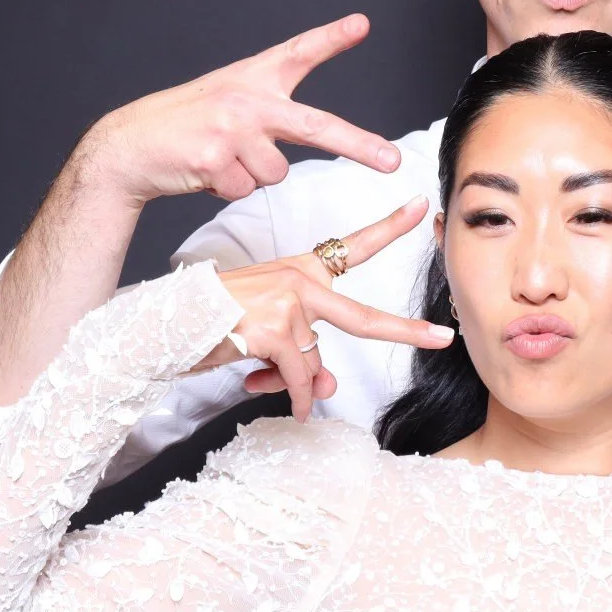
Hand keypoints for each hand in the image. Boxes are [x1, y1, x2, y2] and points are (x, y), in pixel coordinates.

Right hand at [78, 13, 402, 205]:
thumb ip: (269, 114)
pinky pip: (244, 189)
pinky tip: (200, 169)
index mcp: (253, 79)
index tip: (361, 24)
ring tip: (216, 157)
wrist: (128, 146)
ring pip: (275, 174)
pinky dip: (226, 188)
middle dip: (360, 146)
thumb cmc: (185, 126)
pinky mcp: (214, 158)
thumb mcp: (227, 102)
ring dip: (249, 175)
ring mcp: (232, 128)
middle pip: (317, 126)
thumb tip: (304, 142)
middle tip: (394, 162)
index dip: (331, 37)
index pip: (299, 52)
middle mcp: (247, 99)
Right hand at [188, 196, 454, 418]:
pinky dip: (293, 397)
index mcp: (301, 271)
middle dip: (407, 331)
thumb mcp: (270, 336)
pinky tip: (284, 404)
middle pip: (362, 317)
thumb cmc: (217, 325)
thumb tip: (327, 390)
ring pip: (316, 361)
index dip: (390, 227)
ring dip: (296, 381)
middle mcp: (299, 281)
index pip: (353, 246)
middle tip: (443, 337)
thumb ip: (306, 357)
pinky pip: (298, 378)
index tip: (421, 207)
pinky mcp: (272, 331)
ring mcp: (287, 304)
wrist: (168, 326)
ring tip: (264, 378)